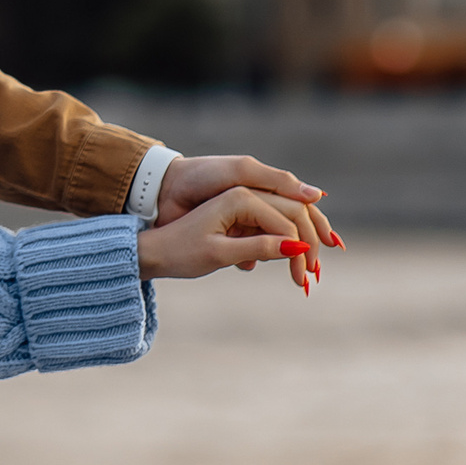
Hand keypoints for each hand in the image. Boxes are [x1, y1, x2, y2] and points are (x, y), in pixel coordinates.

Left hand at [136, 185, 325, 290]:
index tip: (309, 270)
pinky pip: (252, 244)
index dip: (308, 242)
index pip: (296, 216)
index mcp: (257, 188)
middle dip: (306, 252)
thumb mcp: (235, 189)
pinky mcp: (228, 228)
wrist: (154, 198)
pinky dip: (257, 256)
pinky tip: (247, 267)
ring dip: (285, 256)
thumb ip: (272, 200)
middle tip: (309, 279)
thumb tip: (311, 213)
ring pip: (275, 237)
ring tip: (295, 278)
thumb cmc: (194, 185)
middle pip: (292, 226)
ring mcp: (241, 214)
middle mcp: (254, 199)